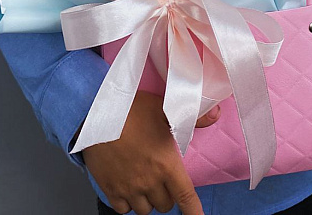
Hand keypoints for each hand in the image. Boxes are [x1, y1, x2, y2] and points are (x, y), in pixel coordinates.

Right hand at [82, 91, 219, 214]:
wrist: (95, 113)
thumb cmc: (130, 109)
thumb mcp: (163, 108)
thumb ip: (192, 116)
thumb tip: (216, 115)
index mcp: (166, 164)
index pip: (186, 197)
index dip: (194, 213)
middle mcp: (149, 181)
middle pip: (165, 204)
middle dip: (166, 194)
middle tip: (161, 177)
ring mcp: (129, 187)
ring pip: (145, 209)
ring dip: (148, 199)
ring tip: (144, 181)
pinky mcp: (110, 189)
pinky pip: (124, 210)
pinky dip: (128, 203)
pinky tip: (128, 186)